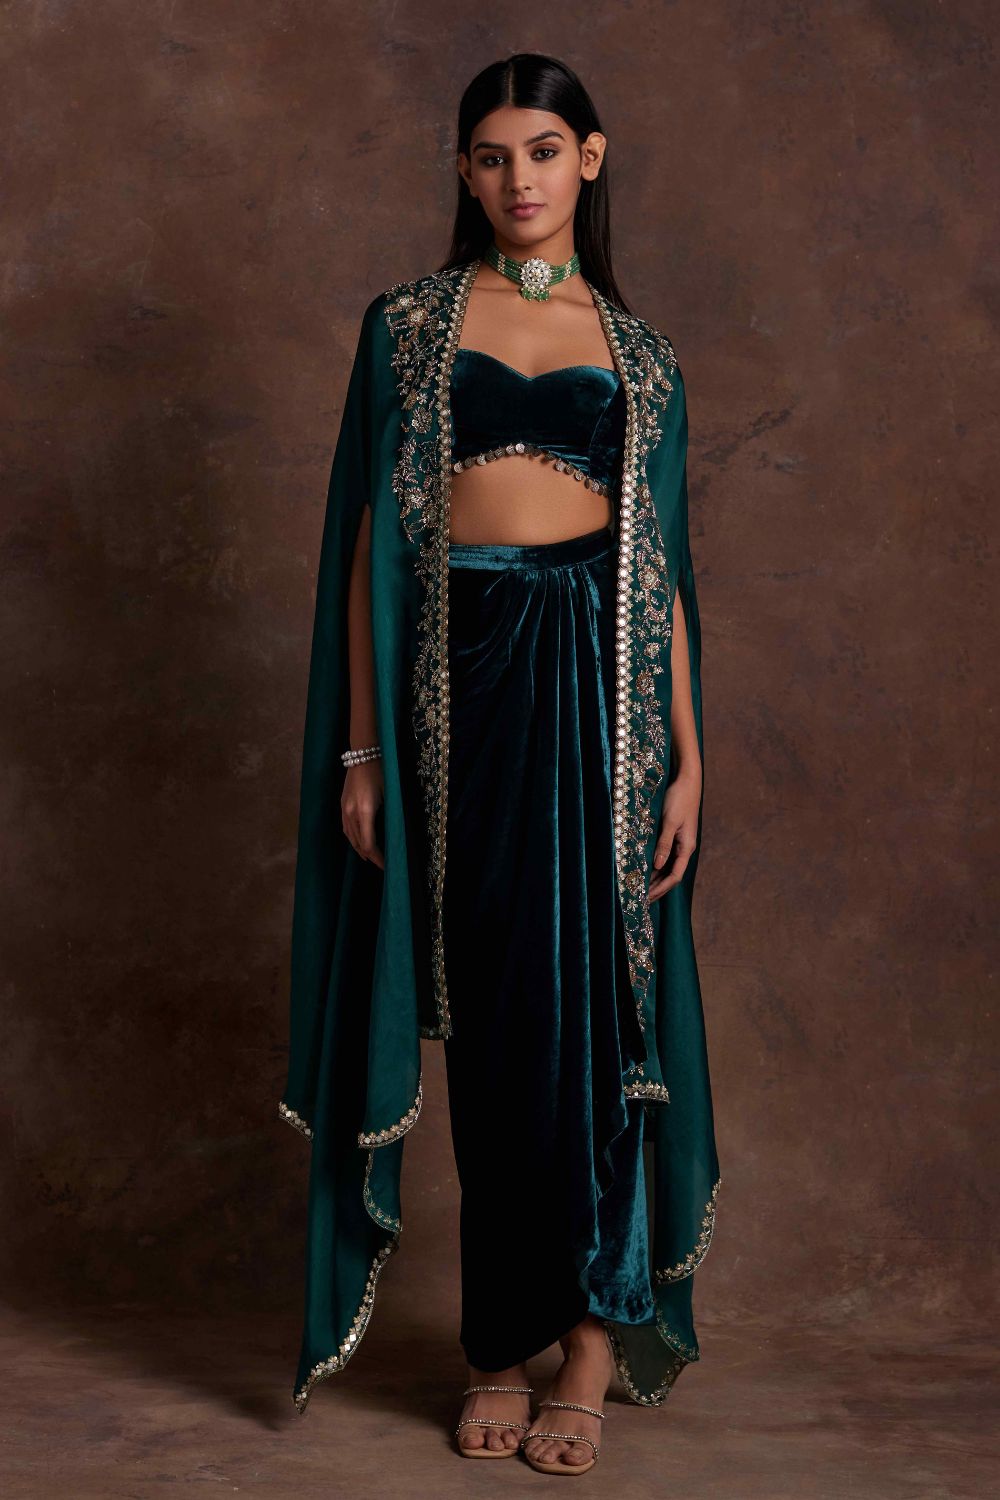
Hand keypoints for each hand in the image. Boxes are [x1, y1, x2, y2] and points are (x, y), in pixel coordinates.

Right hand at [341, 760, 384, 869]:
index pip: (368, 844)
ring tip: (369, 857)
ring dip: (359, 849)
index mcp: (364, 811)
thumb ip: (390, 815)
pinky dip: (352, 837)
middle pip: (357, 843)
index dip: (377, 858)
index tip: (387, 865)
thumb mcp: (390, 794)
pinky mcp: (342, 803)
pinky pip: (346, 826)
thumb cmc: (381, 771)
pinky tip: (358, 840)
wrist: (363, 753)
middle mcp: (351, 812)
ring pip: (349, 836)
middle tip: (381, 865)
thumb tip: (396, 835)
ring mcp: (344, 808)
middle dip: (370, 856)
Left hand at [647, 767, 700, 902]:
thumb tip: (658, 866)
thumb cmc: (679, 799)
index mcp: (687, 847)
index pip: (675, 876)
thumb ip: (664, 843)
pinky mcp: (674, 835)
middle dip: (657, 888)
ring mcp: (680, 842)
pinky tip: (645, 870)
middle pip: (671, 874)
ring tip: (641, 888)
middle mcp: (685, 848)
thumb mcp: (670, 821)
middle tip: (640, 899)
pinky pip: (665, 856)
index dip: (661, 889)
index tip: (647, 898)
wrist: (687, 781)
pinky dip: (655, 866)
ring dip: (656, 878)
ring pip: (667, 867)